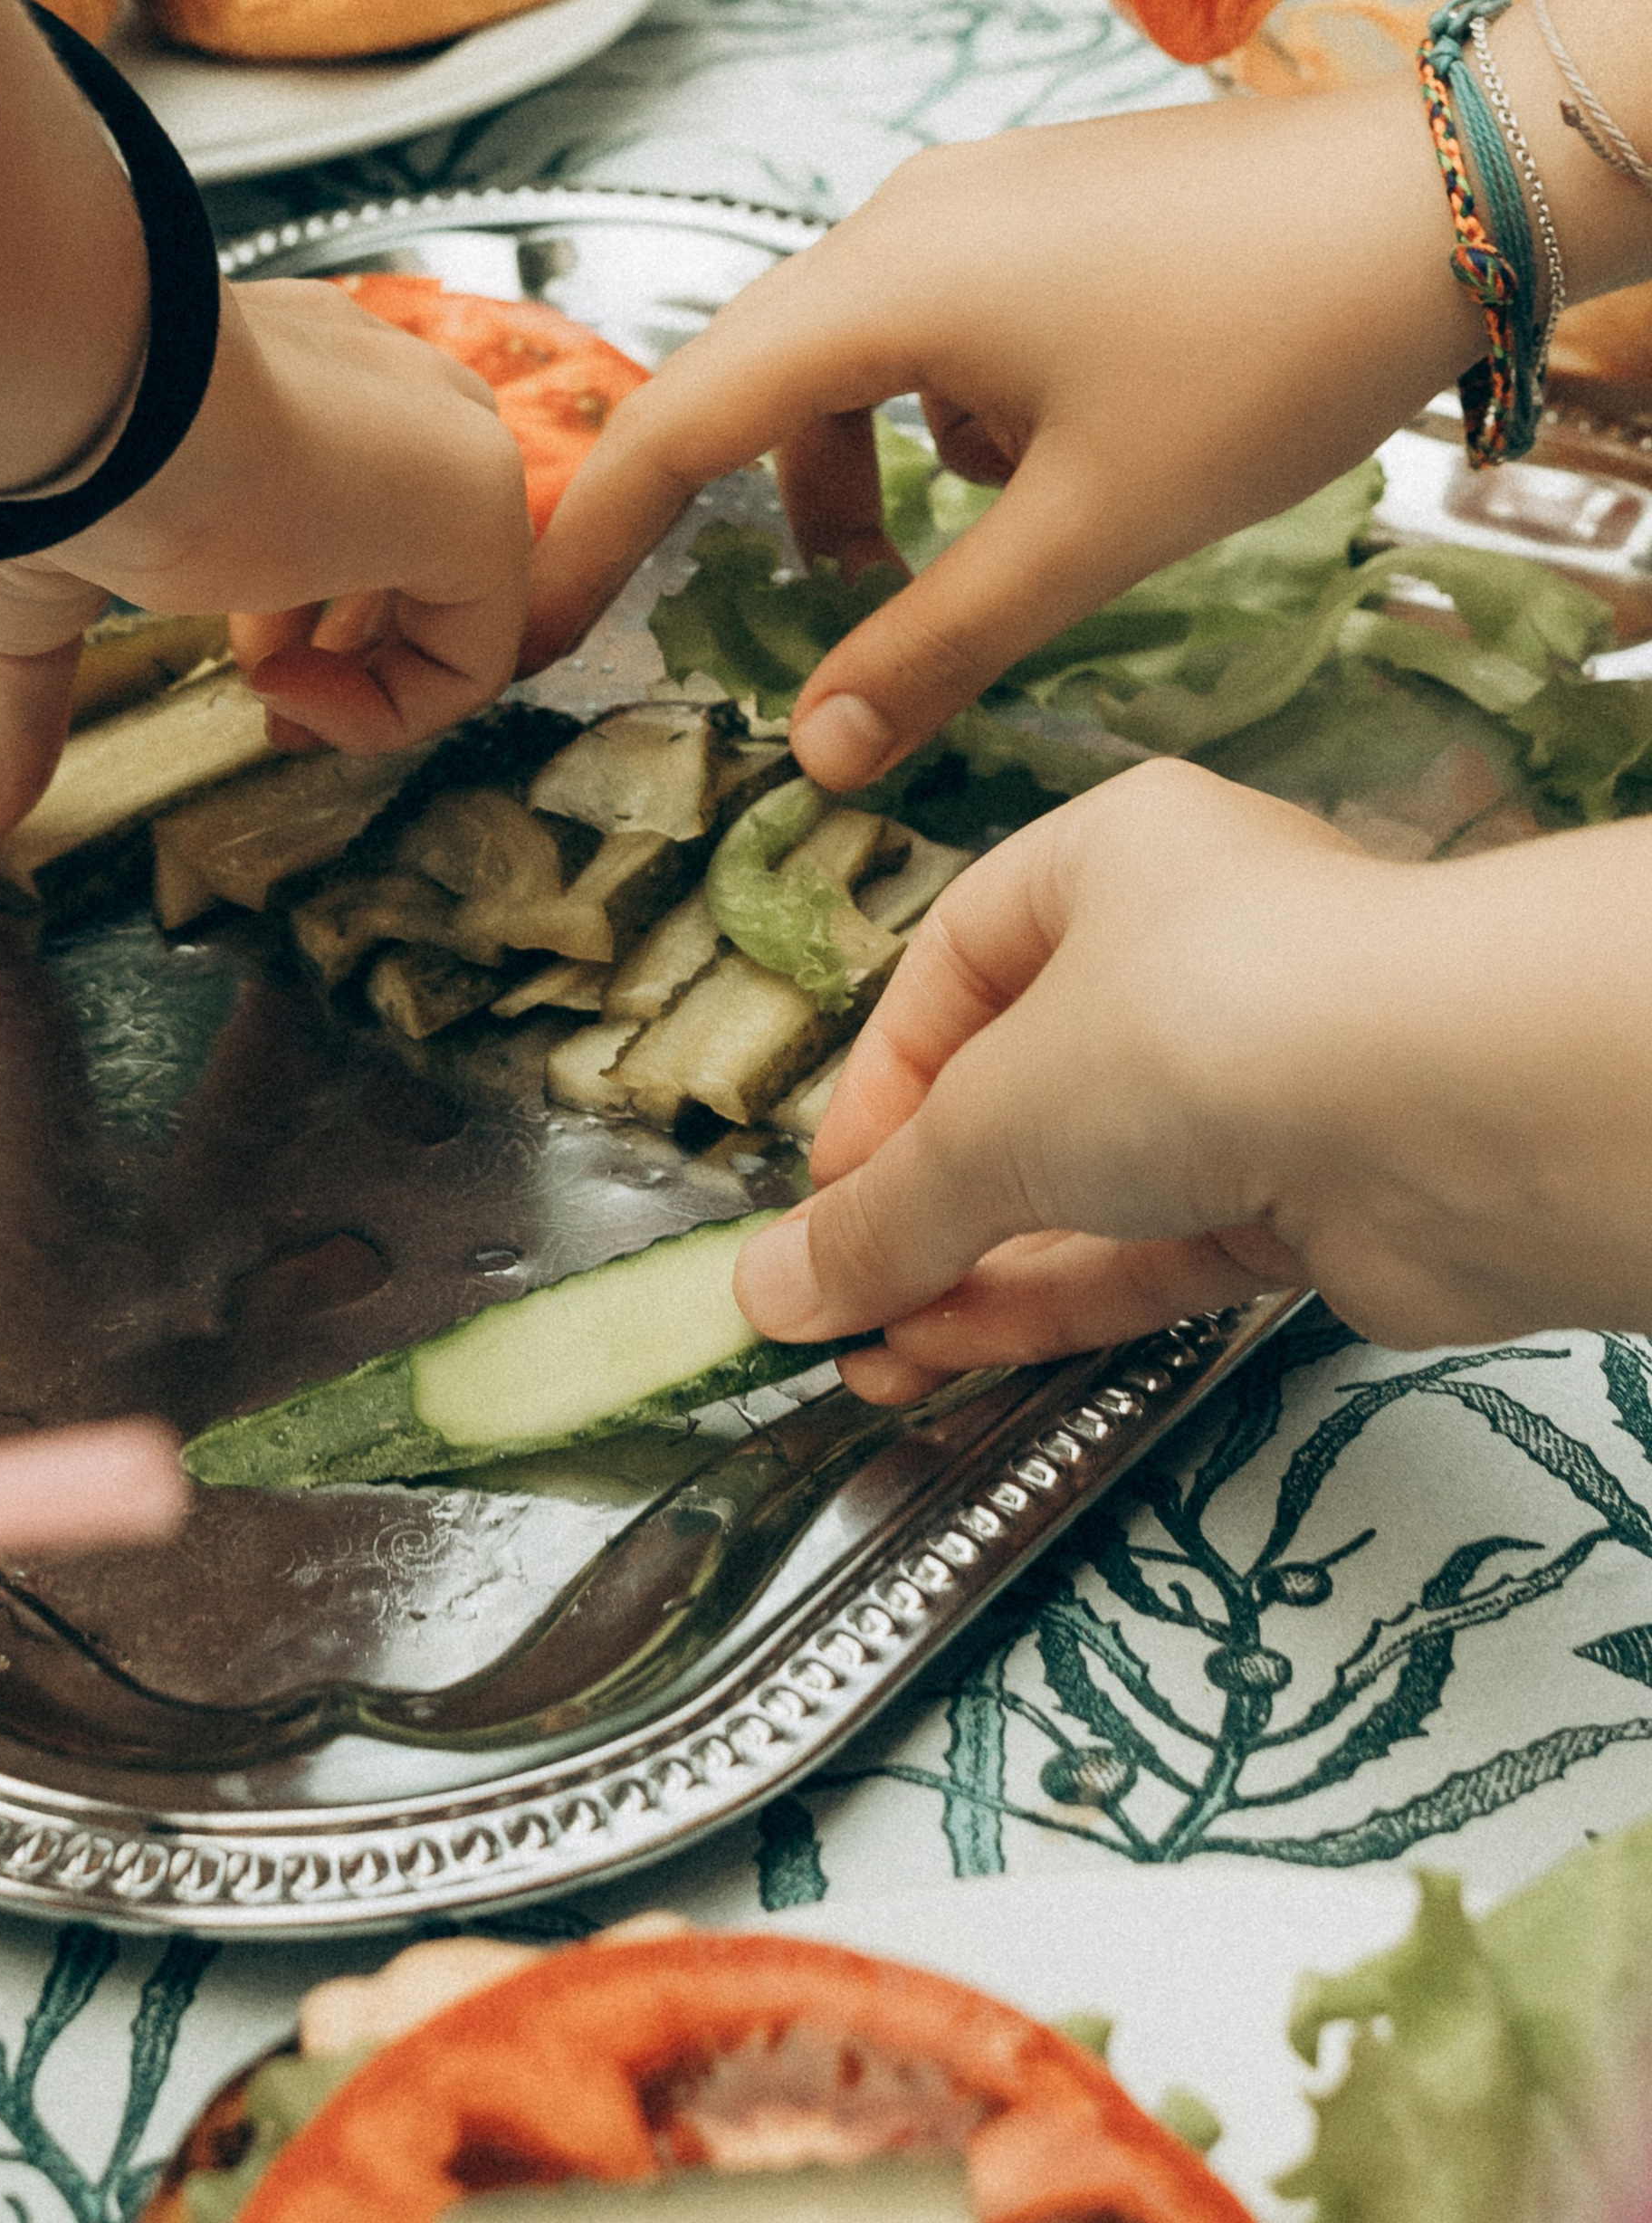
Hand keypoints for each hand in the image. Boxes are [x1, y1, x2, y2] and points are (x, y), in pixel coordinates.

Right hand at [0, 278, 531, 867]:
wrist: (73, 373)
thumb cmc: (27, 453)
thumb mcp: (17, 609)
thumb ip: (4, 733)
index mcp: (286, 379)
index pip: (356, 497)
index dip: (310, 609)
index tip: (246, 671)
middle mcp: (379, 390)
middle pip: (428, 548)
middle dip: (351, 650)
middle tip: (267, 704)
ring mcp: (439, 438)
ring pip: (461, 604)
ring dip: (366, 686)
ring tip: (272, 702)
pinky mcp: (476, 495)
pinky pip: (478, 655)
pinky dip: (387, 713)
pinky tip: (282, 686)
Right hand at [526, 81, 1481, 792]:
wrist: (1452, 195)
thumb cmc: (1266, 355)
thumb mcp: (1092, 534)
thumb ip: (939, 645)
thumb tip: (818, 757)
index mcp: (880, 286)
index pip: (678, 423)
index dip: (592, 536)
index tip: (530, 627)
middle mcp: (900, 220)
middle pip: (752, 382)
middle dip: (716, 513)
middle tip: (670, 623)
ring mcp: (974, 201)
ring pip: (852, 358)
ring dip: (854, 477)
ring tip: (919, 578)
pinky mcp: (1040, 205)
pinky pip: (933, 324)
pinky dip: (939, 421)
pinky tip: (1035, 476)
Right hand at [729, 760, 1651, 1395]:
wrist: (1453, 1112)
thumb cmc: (1212, 1024)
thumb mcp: (993, 1117)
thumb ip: (880, 1217)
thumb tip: (768, 1292)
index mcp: (1113, 861)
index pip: (955, 969)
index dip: (877, 1090)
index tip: (826, 1197)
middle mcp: (1194, 954)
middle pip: (1022, 1091)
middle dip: (920, 1209)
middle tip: (836, 1304)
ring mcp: (1263, 1080)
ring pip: (1089, 1187)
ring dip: (978, 1275)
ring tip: (875, 1361)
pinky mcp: (1314, 1198)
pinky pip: (1157, 1252)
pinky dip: (1061, 1304)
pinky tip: (962, 1356)